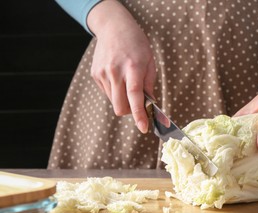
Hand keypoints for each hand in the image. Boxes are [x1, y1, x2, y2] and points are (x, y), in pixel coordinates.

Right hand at [87, 0, 155, 132]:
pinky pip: (107, 94)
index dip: (139, 114)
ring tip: (128, 85)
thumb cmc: (136, 44)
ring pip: (113, 102)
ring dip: (123, 101)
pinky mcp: (95, 75)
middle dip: (130, 112)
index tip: (144, 127)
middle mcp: (115, 71)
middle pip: (120, 107)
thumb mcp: (150, 62)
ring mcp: (103, 73)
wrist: (113, 28)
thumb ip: (149, 85)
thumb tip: (150, 105)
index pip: (135, 96)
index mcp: (132, 67)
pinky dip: (115, 93)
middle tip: (138, 104)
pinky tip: (118, 78)